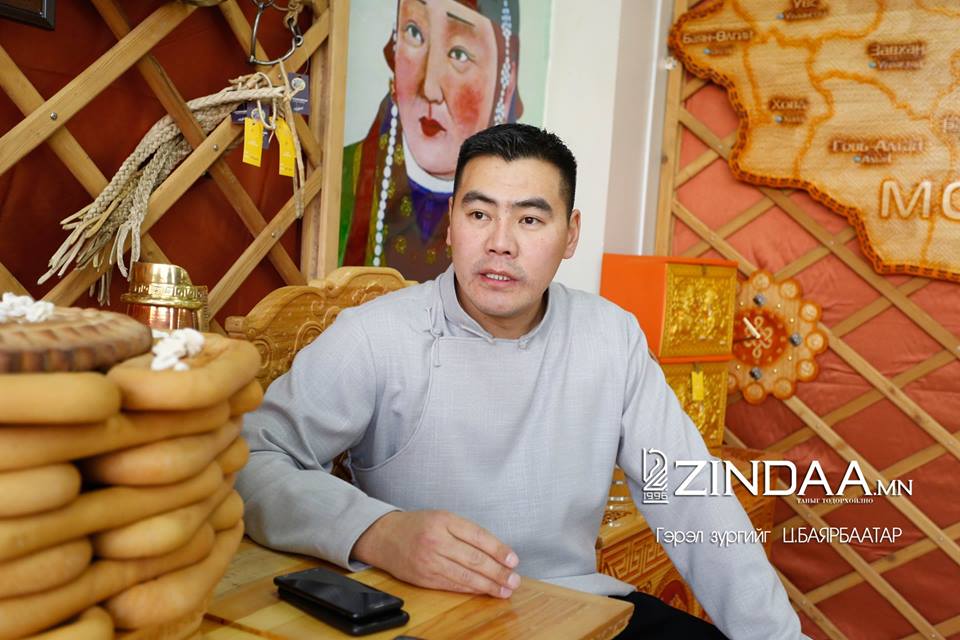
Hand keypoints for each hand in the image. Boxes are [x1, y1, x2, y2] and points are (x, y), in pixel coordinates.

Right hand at [351, 510, 520, 597]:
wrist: (384, 537)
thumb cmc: (417, 526)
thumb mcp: (442, 518)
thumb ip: (466, 532)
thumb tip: (496, 551)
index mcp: (444, 520)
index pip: (478, 536)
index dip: (498, 550)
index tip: (513, 560)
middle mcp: (437, 540)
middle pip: (474, 559)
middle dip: (498, 572)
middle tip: (514, 579)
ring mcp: (429, 561)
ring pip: (465, 576)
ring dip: (489, 585)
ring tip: (504, 589)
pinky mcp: (424, 578)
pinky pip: (453, 585)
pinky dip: (471, 589)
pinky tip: (484, 590)